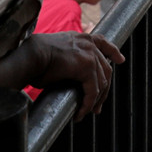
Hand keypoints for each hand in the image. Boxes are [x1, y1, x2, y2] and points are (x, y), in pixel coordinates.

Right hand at [3, 32, 124, 120]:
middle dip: (104, 89)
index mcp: (81, 37)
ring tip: (87, 112)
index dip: (113, 52)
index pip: (103, 42)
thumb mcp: (56, 52)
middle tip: (98, 106)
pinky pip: (92, 91)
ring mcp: (90, 54)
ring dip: (95, 101)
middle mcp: (88, 43)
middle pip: (105, 68)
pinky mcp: (87, 67)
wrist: (31, 55)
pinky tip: (80, 114)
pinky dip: (88, 105)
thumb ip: (68, 59)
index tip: (120, 60)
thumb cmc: (35, 57)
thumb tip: (67, 75)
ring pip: (101, 83)